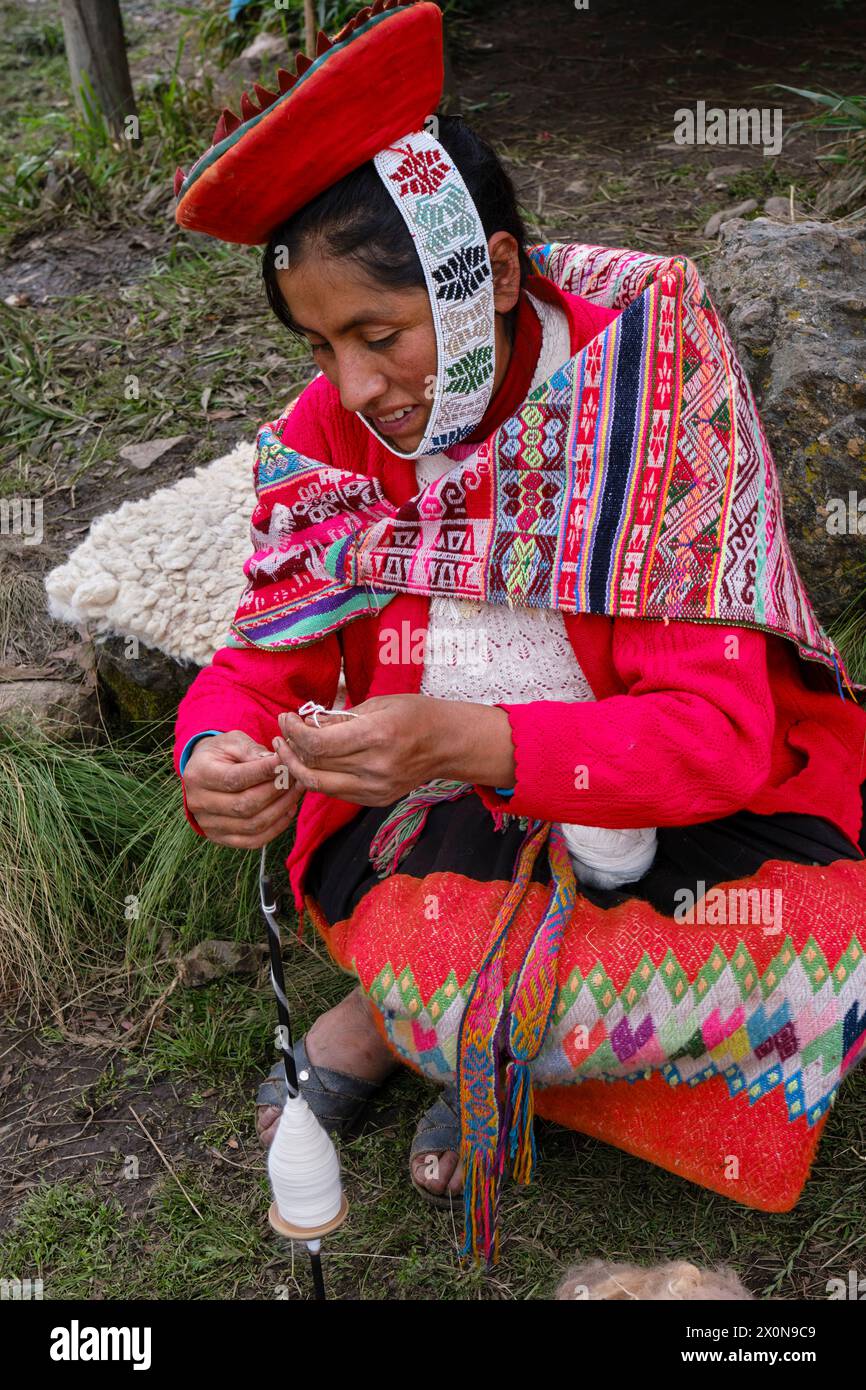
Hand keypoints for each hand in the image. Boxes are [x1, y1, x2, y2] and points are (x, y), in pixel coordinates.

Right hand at [183, 730, 302, 847]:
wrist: (202, 771)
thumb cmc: (221, 753)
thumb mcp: (233, 742)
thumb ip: (253, 751)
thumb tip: (278, 762)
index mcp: (199, 774)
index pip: (235, 778)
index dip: (264, 772)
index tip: (287, 763)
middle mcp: (199, 803)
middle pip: (245, 805)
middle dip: (277, 791)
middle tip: (296, 777)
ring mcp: (208, 824)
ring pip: (252, 825)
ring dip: (281, 809)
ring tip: (296, 791)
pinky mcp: (220, 837)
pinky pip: (253, 841)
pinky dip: (276, 828)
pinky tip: (288, 810)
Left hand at [275, 695, 444, 806]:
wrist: (448, 744)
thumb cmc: (415, 715)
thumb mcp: (378, 703)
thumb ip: (339, 717)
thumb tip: (305, 722)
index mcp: (376, 736)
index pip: (318, 743)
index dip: (294, 732)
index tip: (286, 718)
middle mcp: (375, 767)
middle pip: (315, 765)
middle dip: (291, 748)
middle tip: (282, 732)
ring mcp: (375, 788)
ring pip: (319, 784)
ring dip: (298, 767)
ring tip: (290, 749)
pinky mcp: (375, 800)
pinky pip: (335, 792)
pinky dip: (319, 777)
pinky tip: (313, 762)